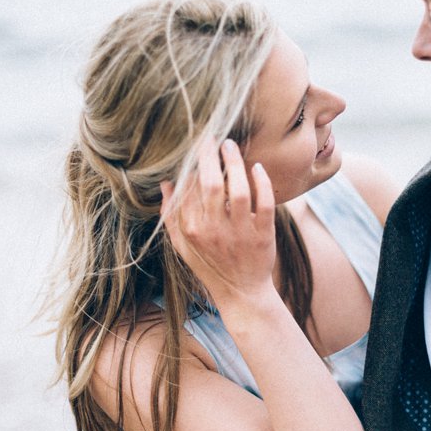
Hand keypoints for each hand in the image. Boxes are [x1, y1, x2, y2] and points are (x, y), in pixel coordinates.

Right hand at [160, 138, 275, 307]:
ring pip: (237, 190)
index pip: (188, 188)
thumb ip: (171, 216)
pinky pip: (264, 203)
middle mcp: (213, 230)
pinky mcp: (263, 234)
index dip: (192, 164)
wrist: (242, 293)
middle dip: (209, 156)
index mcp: (190, 230)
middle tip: (212, 137)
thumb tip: (166, 184)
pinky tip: (257, 168)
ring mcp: (240, 232)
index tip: (196, 146)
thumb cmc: (210, 266)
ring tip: (232, 146)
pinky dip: (262, 183)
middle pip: (209, 184)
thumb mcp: (182, 246)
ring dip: (235, 164)